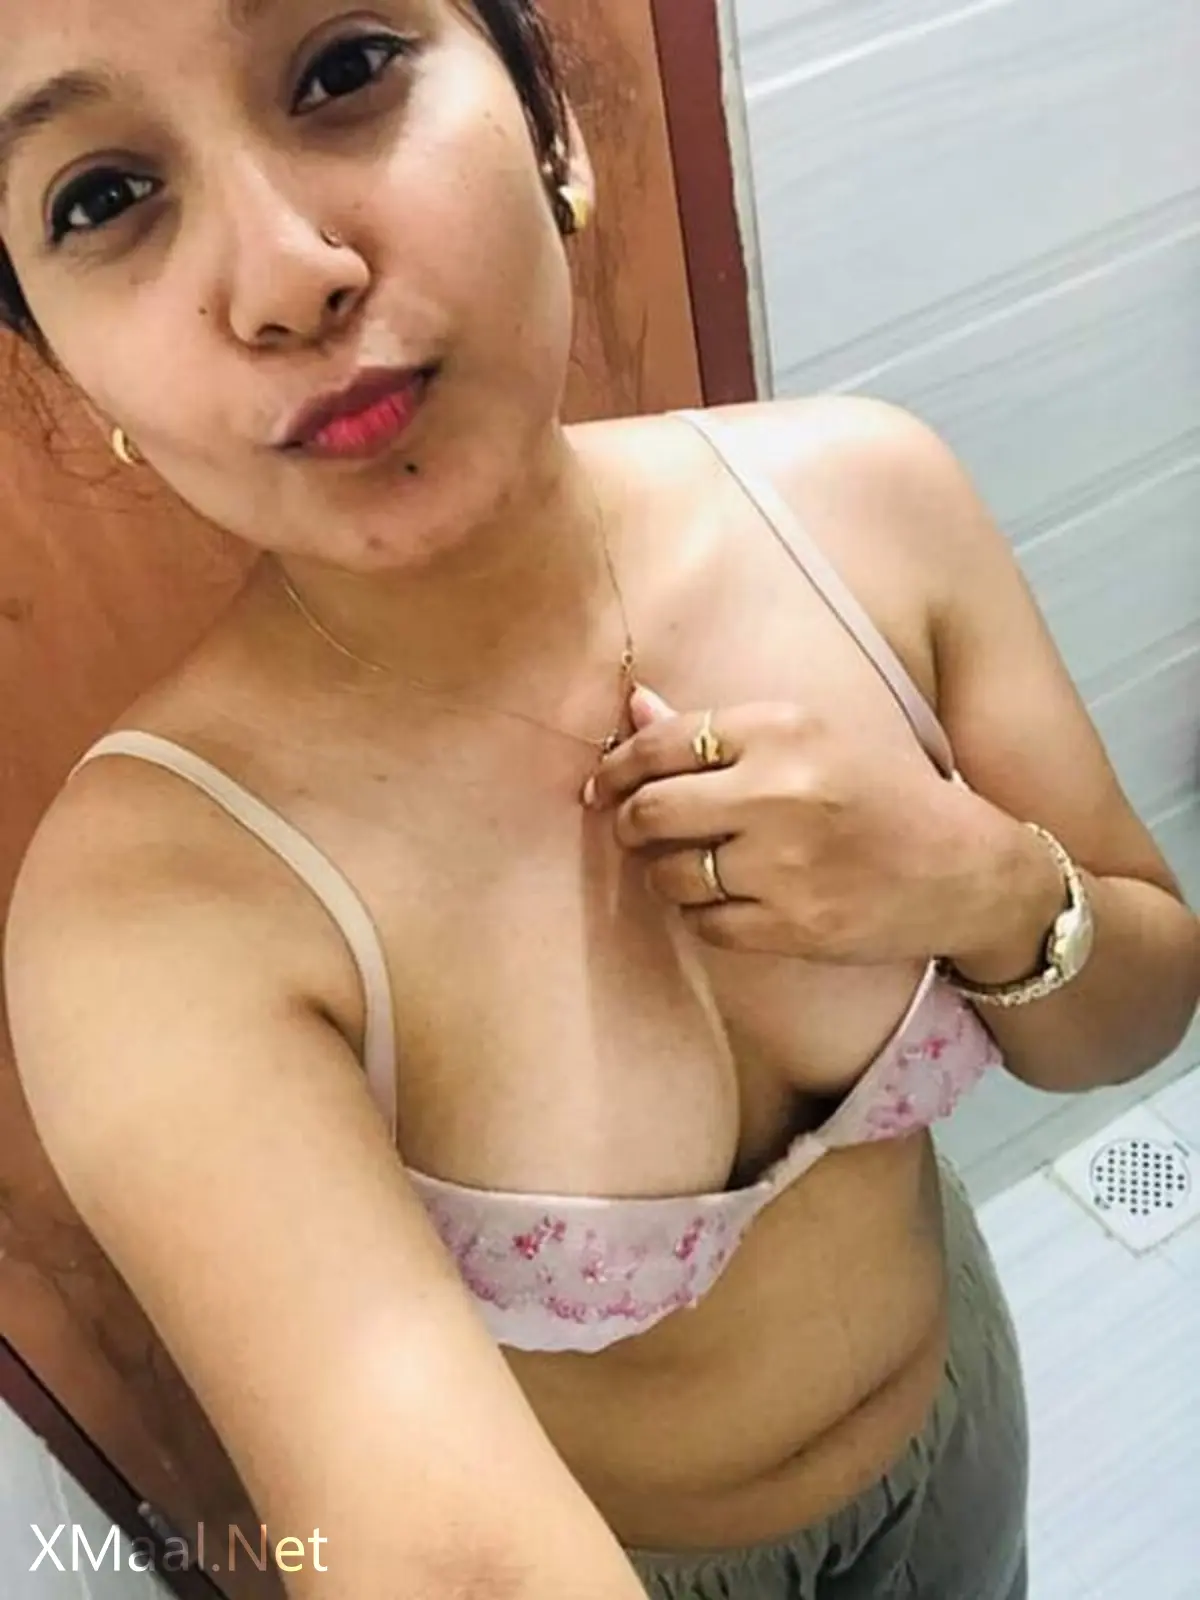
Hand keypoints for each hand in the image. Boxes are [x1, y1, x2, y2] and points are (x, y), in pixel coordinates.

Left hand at [584, 685, 1043, 962]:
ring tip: (688, 867)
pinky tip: (726, 901)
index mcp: (782, 729)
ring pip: (670, 874)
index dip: (617, 768)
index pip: (661, 744)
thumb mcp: (813, 737)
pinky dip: (702, 915)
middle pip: (652, 810)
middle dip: (630, 823)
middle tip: (635, 830)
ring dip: (664, 874)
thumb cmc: (884, 793)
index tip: (604, 786)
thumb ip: (717, 729)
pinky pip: (704, 923)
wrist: (964, 869)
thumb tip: (633, 709)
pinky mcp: (792, 924)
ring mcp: (783, 863)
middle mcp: (779, 791)